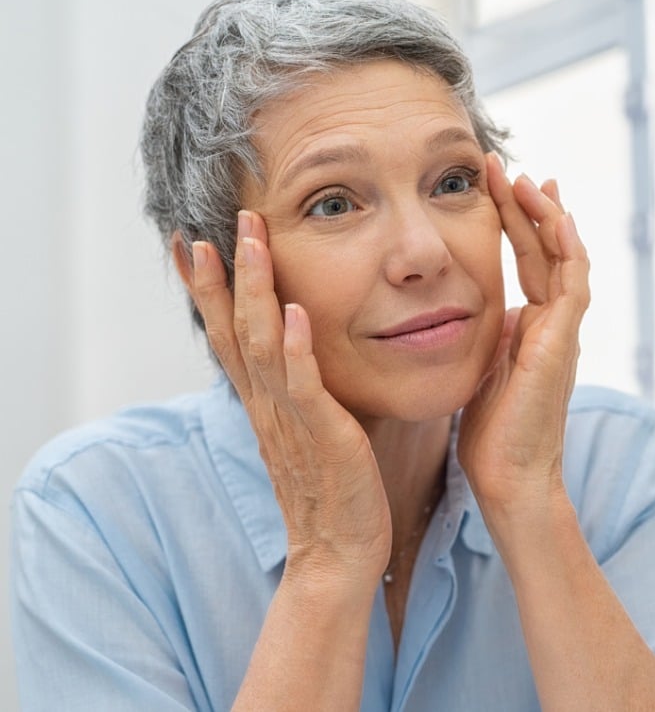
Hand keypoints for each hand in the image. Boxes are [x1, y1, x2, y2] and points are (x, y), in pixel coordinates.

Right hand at [190, 210, 390, 584]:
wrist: (340, 551)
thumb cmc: (331, 489)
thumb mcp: (307, 430)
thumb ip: (299, 390)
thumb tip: (302, 351)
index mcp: (263, 402)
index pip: (226, 336)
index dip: (208, 290)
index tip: (192, 243)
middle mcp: (266, 405)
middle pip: (233, 330)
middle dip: (223, 275)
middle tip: (212, 224)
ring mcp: (290, 419)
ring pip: (261, 345)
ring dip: (254, 291)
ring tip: (249, 242)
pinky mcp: (323, 435)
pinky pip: (304, 386)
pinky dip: (295, 348)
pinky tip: (293, 312)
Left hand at [458, 155, 589, 511]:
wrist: (509, 477)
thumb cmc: (491, 434)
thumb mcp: (482, 369)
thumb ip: (487, 336)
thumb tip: (474, 311)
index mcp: (532, 328)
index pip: (530, 261)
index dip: (516, 223)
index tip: (499, 187)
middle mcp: (552, 324)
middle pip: (547, 251)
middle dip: (528, 207)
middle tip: (508, 167)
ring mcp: (562, 333)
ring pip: (565, 260)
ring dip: (547, 217)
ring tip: (527, 179)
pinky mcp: (563, 344)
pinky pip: (573, 287)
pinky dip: (568, 250)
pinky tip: (556, 218)